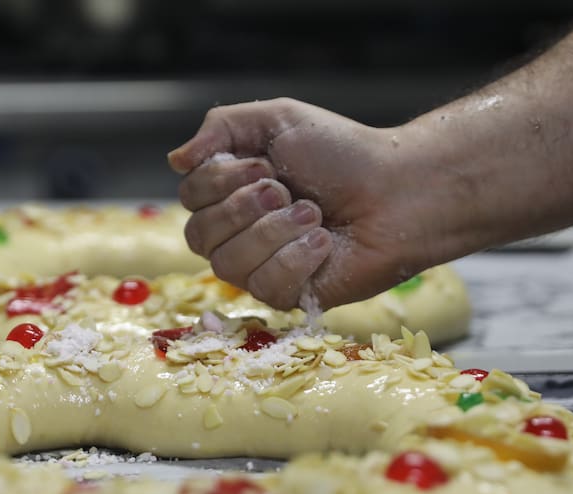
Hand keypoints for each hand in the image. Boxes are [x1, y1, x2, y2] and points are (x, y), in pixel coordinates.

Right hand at [168, 98, 456, 310]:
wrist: (398, 190)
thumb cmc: (343, 154)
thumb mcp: (277, 119)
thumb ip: (221, 127)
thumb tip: (175, 161)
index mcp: (231, 192)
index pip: (189, 198)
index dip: (220, 182)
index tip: (264, 163)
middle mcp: (239, 233)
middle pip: (198, 236)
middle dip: (245, 208)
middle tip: (287, 190)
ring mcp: (261, 268)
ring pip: (229, 267)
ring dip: (276, 232)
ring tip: (314, 214)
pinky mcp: (289, 296)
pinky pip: (267, 287)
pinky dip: (298, 258)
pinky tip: (324, 243)